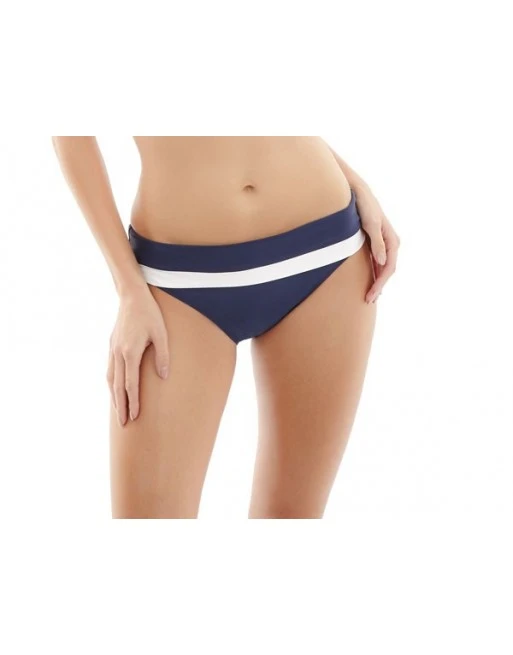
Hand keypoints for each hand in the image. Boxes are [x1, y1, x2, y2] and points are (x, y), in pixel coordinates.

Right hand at [107, 287, 168, 425]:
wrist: (132, 295)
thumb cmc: (150, 314)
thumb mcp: (161, 334)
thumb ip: (162, 356)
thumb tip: (163, 376)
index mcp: (130, 352)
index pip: (131, 384)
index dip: (133, 402)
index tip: (135, 417)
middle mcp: (118, 353)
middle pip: (118, 386)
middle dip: (121, 406)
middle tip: (123, 424)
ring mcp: (113, 349)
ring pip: (111, 379)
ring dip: (114, 396)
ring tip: (118, 411)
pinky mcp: (112, 345)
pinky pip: (110, 369)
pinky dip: (112, 383)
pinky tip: (115, 389)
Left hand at [354, 185, 400, 302]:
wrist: (357, 192)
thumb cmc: (363, 206)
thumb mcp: (370, 224)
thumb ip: (377, 243)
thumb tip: (383, 261)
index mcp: (392, 240)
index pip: (389, 268)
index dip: (380, 283)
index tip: (371, 295)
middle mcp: (390, 244)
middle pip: (387, 271)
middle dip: (379, 286)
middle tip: (368, 301)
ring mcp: (383, 244)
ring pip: (382, 268)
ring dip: (376, 282)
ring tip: (369, 297)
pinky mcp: (375, 244)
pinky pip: (376, 263)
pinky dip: (373, 274)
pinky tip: (368, 282)